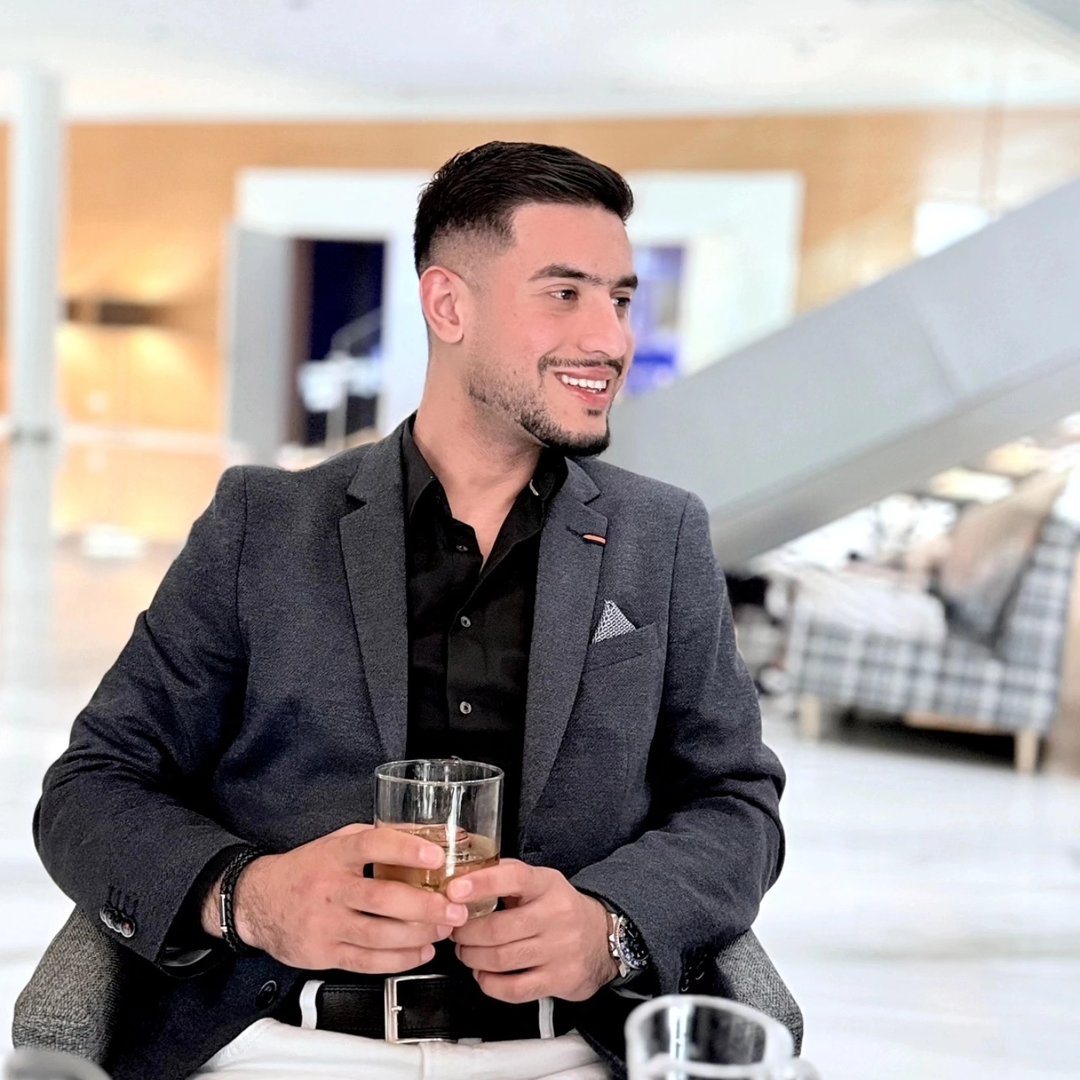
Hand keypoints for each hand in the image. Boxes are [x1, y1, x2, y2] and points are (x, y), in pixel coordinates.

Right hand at [202, 824, 469, 972]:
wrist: (258, 902)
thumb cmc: (307, 869)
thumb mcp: (336, 842)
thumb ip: (375, 840)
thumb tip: (427, 837)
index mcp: (336, 854)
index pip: (373, 845)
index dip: (407, 849)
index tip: (437, 854)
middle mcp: (331, 888)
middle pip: (384, 899)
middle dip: (426, 907)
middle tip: (454, 909)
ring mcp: (325, 924)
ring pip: (379, 935)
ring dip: (419, 936)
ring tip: (443, 931)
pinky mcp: (323, 953)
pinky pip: (367, 961)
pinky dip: (399, 960)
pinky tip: (421, 952)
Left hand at [447, 860, 617, 1002]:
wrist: (603, 937)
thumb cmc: (561, 908)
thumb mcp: (540, 881)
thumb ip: (506, 876)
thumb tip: (464, 875)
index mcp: (547, 885)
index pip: (514, 878)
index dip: (481, 884)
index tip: (455, 890)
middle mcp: (556, 915)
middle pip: (497, 928)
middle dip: (466, 933)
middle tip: (456, 931)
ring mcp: (559, 950)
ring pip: (501, 959)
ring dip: (473, 958)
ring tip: (467, 952)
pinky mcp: (559, 979)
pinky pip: (514, 989)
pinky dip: (490, 984)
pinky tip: (485, 975)